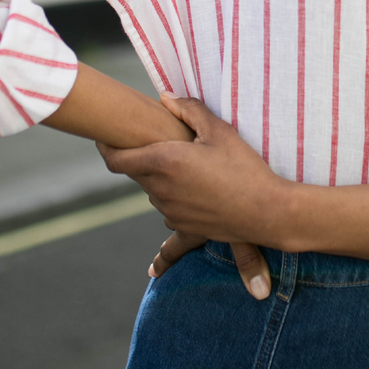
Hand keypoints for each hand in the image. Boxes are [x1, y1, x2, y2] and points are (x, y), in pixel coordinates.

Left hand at [98, 94, 286, 298]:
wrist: (267, 211)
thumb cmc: (244, 167)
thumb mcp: (219, 131)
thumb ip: (189, 109)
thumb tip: (165, 97)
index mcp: (164, 162)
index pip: (117, 159)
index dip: (104, 147)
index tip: (100, 138)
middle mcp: (160, 189)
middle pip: (134, 173)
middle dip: (135, 157)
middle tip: (142, 142)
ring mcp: (171, 212)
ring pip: (153, 193)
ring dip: (158, 181)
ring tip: (182, 167)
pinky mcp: (186, 229)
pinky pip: (168, 228)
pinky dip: (164, 231)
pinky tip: (153, 271)